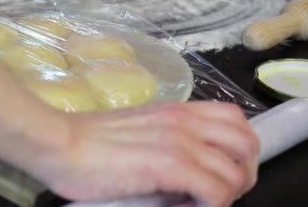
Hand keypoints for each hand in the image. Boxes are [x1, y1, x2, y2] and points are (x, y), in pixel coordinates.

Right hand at [35, 101, 258, 206]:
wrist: (59, 144)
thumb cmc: (86, 141)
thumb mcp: (136, 131)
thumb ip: (164, 141)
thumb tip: (181, 169)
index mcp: (177, 111)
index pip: (234, 118)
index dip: (237, 149)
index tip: (218, 171)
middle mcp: (185, 121)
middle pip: (248, 142)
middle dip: (244, 172)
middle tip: (220, 190)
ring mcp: (179, 142)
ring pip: (238, 170)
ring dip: (228, 193)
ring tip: (202, 202)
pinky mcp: (170, 165)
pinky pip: (217, 191)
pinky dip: (211, 206)